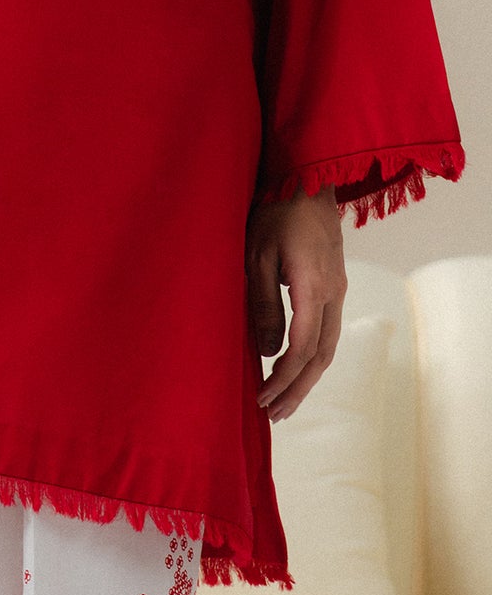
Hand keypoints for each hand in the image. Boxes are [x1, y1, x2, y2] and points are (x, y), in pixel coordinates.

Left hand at [245, 186, 346, 421]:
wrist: (308, 178)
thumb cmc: (275, 213)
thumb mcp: (257, 258)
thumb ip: (262, 305)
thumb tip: (267, 353)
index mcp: (313, 286)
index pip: (302, 346)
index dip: (282, 377)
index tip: (261, 397)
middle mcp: (334, 293)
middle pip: (321, 356)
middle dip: (296, 389)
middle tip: (273, 415)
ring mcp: (338, 290)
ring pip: (328, 347)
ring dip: (305, 378)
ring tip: (283, 403)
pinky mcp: (334, 286)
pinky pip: (327, 332)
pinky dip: (311, 358)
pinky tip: (294, 370)